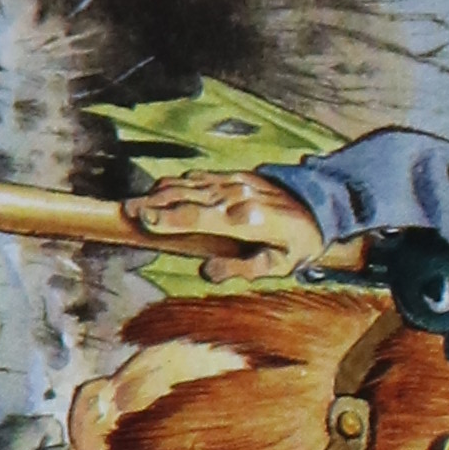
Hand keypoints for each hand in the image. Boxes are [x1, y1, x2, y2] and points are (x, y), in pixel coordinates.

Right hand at [130, 172, 320, 251]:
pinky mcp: (236, 177)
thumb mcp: (279, 264)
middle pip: (189, 199)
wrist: (321, 205)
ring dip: (163, 193)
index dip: (170, 218)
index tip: (145, 219)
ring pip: (192, 185)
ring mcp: (236, 184)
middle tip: (127, 210)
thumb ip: (242, 269)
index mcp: (246, 220)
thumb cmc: (299, 242)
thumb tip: (206, 272)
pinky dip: (181, 183)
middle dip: (156, 204)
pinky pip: (203, 178)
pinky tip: (162, 188)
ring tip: (136, 202)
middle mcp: (237, 197)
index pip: (200, 218)